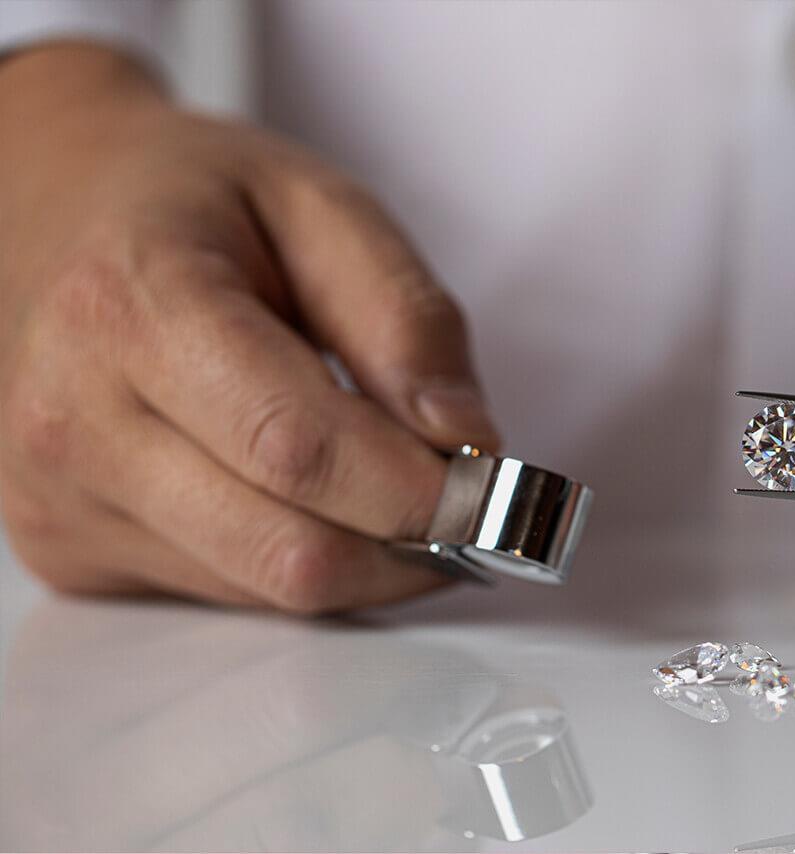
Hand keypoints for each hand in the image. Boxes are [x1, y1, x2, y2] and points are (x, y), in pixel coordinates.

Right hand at [0, 44, 499, 611]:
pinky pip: (230, 594)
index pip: (298, 447)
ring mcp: (59, 499)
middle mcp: (74, 419)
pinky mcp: (69, 549)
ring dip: (366, 561)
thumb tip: (466, 440)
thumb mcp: (321, 205)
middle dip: (411, 547)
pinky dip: (303, 557)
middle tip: (475, 509)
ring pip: (267, 590)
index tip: (498, 493)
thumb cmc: (195, 204)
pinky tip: (314, 497)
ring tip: (400, 490)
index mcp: (133, 305)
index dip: (419, 491)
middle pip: (289, 549)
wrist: (56, 213)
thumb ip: (403, 318)